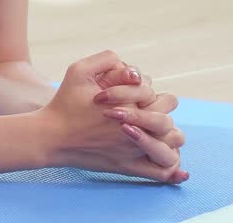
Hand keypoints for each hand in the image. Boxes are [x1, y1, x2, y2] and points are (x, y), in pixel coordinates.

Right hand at [37, 50, 182, 182]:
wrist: (52, 136)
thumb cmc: (65, 103)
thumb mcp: (79, 70)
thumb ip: (106, 60)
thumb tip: (131, 68)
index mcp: (131, 107)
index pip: (164, 98)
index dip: (151, 92)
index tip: (133, 92)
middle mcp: (137, 130)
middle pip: (170, 121)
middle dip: (162, 112)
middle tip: (144, 110)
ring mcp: (134, 152)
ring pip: (172, 148)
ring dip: (170, 139)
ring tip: (159, 134)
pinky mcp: (127, 168)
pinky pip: (161, 174)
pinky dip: (173, 173)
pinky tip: (180, 172)